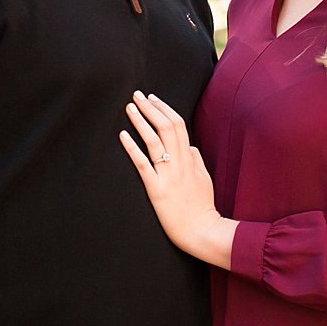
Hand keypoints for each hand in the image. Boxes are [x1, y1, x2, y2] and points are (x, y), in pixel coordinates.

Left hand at [119, 91, 235, 268]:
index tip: (152, 98)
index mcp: (190, 158)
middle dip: (151, 108)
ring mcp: (168, 175)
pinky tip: (122, 136)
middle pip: (166, 127)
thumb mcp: (204, 178)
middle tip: (137, 95)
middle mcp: (180, 163)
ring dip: (141, 122)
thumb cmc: (202, 206)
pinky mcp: (157, 189)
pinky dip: (132, 148)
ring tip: (129, 108)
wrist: (201, 230)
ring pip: (155, 141)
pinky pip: (143, 164)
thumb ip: (196, 160)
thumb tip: (190, 146)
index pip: (179, 125)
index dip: (164, 109)